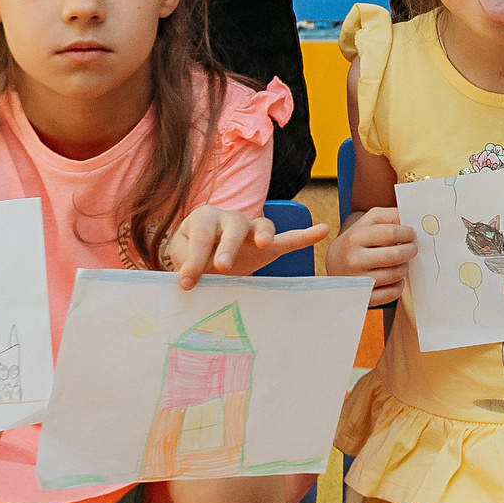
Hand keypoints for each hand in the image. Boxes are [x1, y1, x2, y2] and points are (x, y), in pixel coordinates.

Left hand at [165, 206, 328, 288]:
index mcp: (205, 218)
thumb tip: (190, 282)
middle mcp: (231, 218)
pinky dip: (305, 235)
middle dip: (228, 246)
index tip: (186, 284)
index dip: (193, 260)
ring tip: (264, 244)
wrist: (203, 253)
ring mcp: (252, 230)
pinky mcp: (270, 245)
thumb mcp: (181, 255)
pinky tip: (321, 230)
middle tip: (221, 267)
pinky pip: (289, 238)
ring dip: (263, 234)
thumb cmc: (192, 254)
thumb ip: (186, 264)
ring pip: (262, 225)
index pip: (201, 236)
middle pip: (234, 225)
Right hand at [328, 206, 416, 306]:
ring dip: (405, 267)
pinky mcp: (364, 298)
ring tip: (401, 262)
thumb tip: (413, 219)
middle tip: (412, 248)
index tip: (412, 234)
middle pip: (396, 255)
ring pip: (396, 274)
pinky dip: (399, 284)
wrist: (335, 263)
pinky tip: (394, 277)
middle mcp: (354, 260)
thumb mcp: (369, 220)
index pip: (391, 233)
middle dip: (411, 250)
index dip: (408, 233)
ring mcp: (358, 281)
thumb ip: (390, 215)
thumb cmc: (358, 239)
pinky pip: (392, 293)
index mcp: (355, 237)